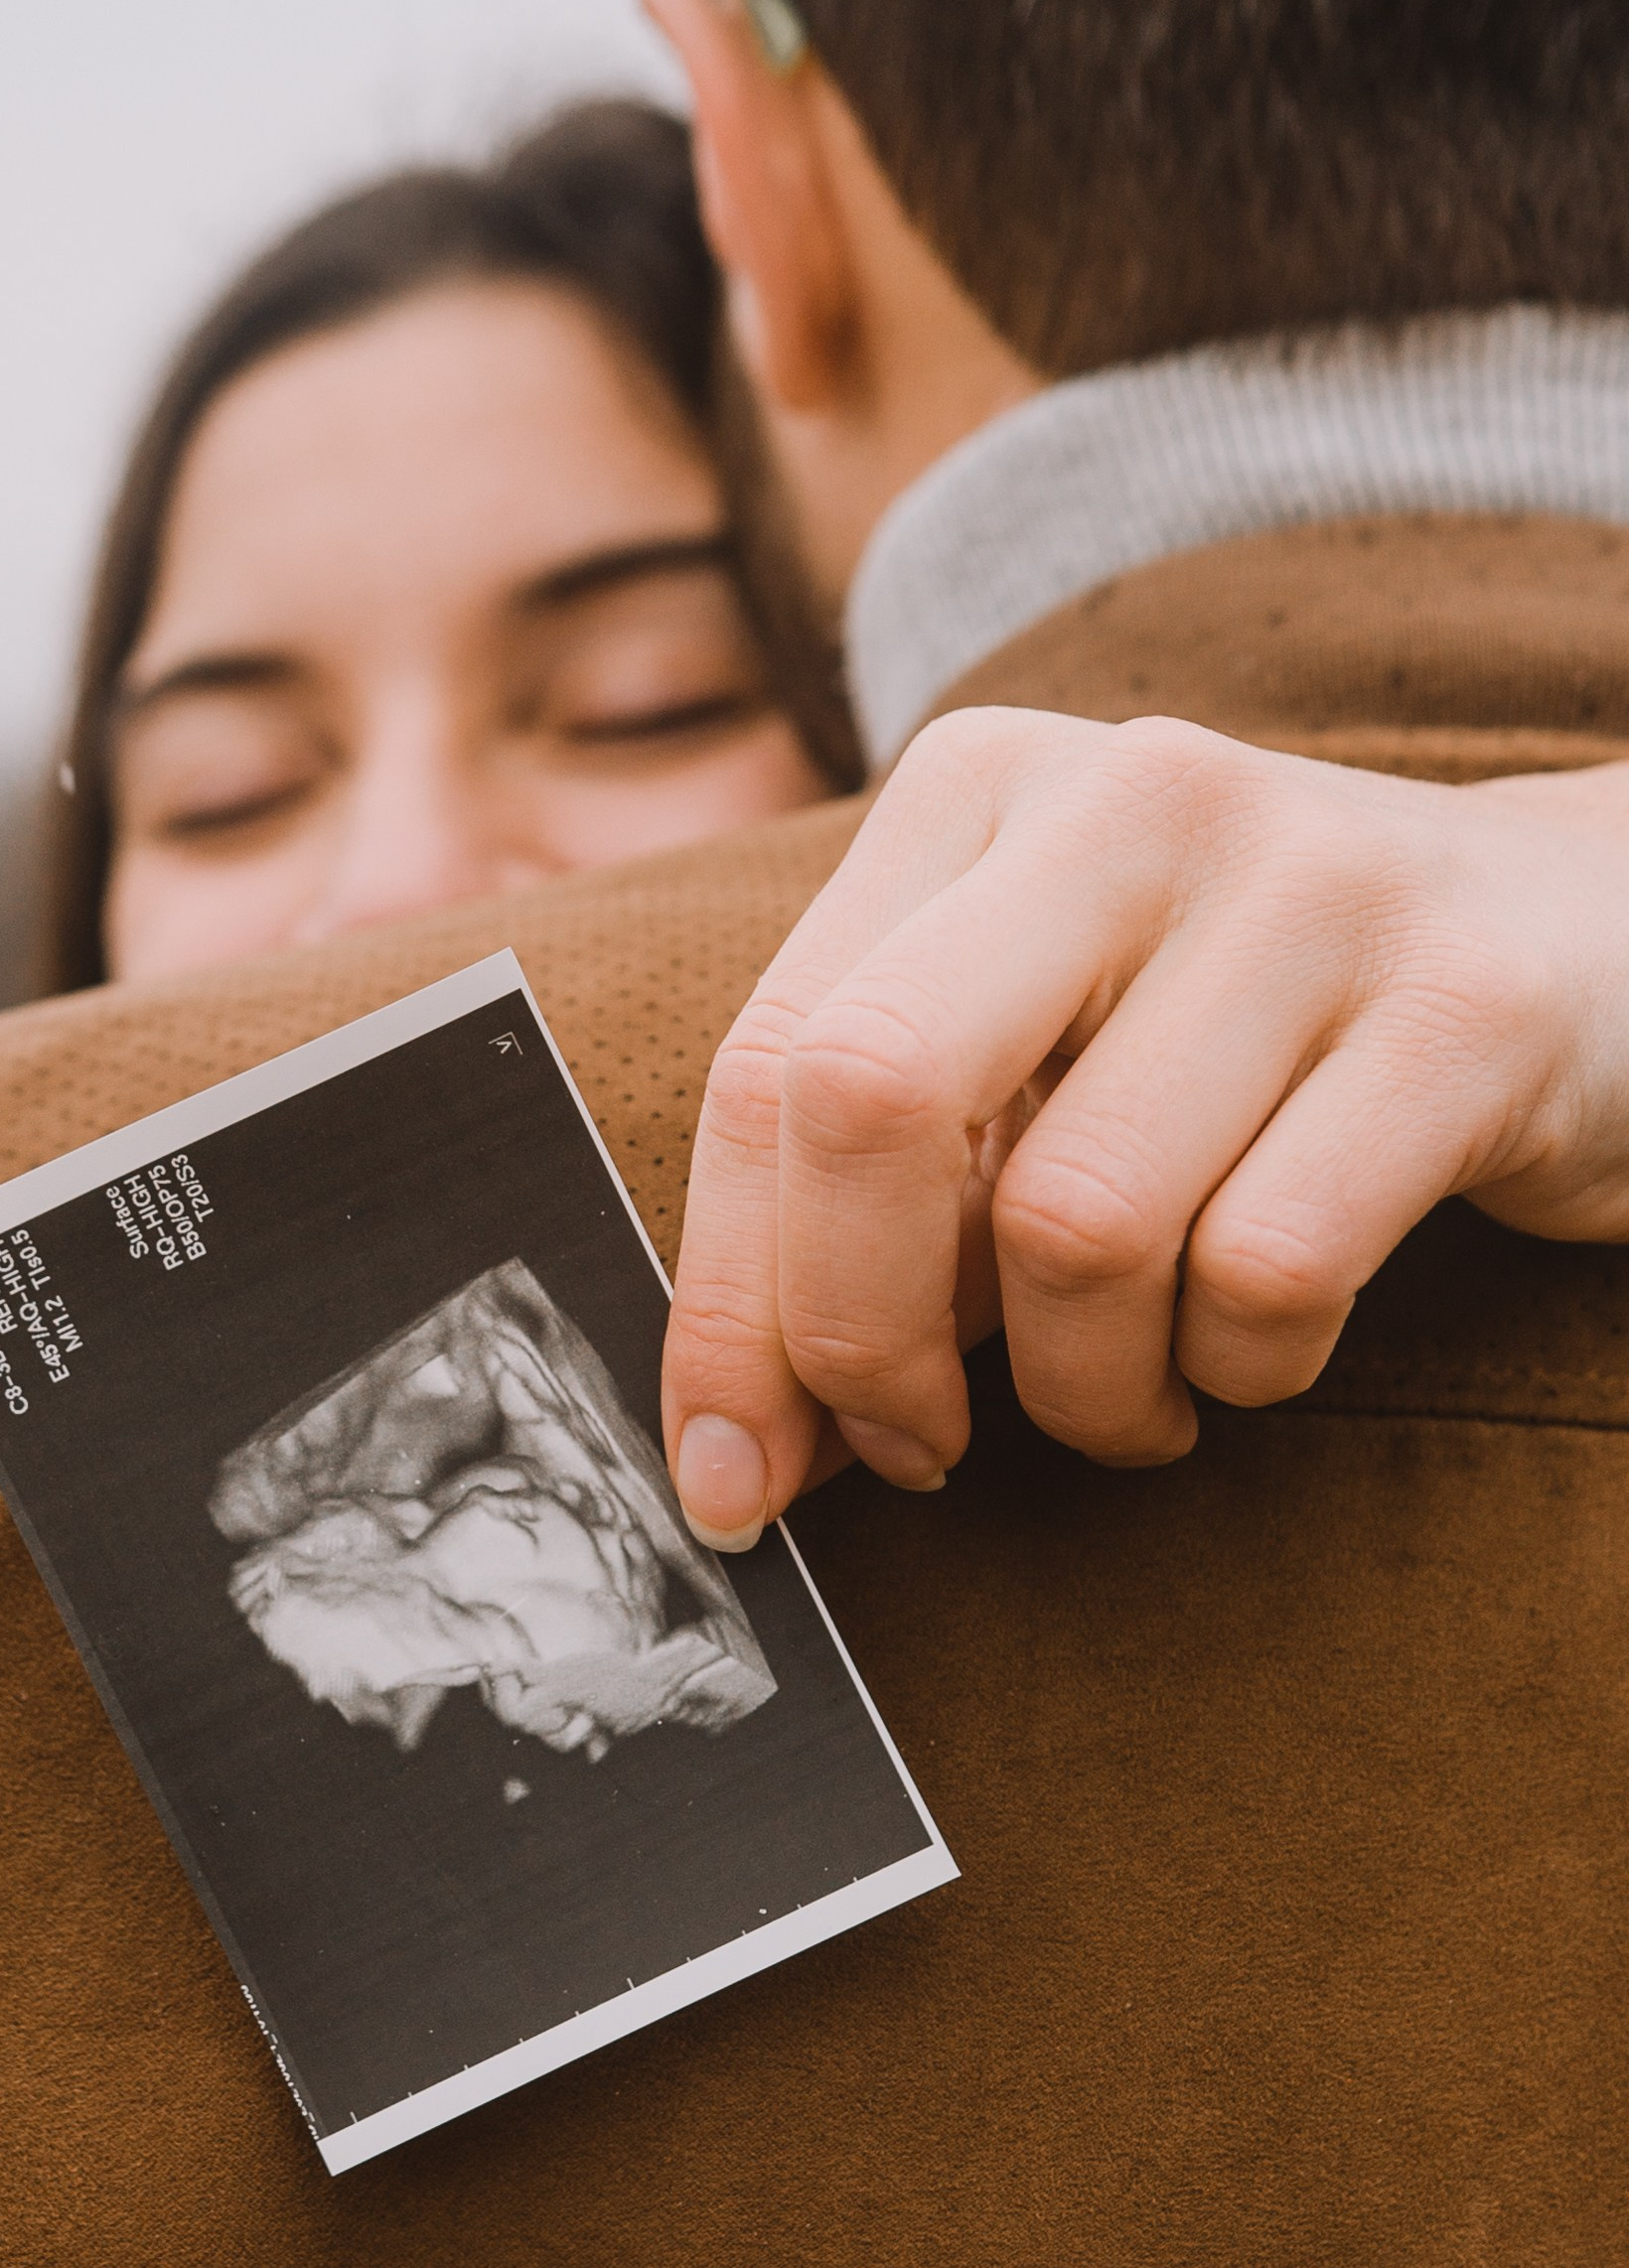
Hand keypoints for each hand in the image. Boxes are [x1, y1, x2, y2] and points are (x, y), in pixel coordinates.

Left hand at [661, 710, 1628, 1536]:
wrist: (1594, 951)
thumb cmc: (1258, 1043)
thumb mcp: (1045, 1060)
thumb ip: (880, 1199)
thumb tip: (738, 1438)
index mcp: (979, 792)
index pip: (771, 1068)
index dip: (727, 1307)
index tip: (731, 1474)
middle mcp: (1130, 800)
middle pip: (873, 1103)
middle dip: (855, 1337)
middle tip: (921, 1447)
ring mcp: (1309, 886)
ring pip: (1076, 1225)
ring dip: (1082, 1388)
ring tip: (1132, 1396)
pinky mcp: (1464, 1009)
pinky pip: (1266, 1272)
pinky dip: (1239, 1369)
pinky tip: (1253, 1353)